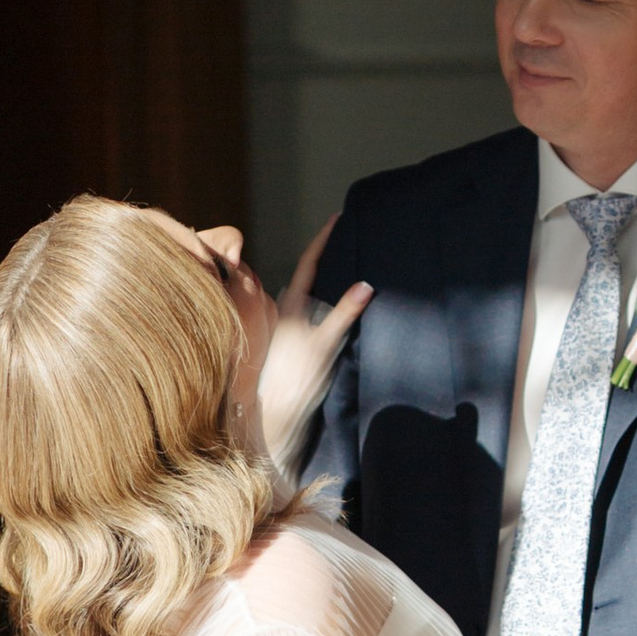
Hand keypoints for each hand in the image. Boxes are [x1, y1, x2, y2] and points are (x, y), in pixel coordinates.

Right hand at [256, 216, 371, 461]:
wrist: (270, 417)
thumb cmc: (277, 385)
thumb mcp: (280, 346)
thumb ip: (291, 318)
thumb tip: (297, 292)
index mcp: (286, 312)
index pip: (304, 269)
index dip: (321, 243)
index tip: (337, 219)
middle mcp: (295, 315)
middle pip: (316, 273)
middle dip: (334, 247)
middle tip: (352, 222)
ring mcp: (306, 330)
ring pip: (328, 294)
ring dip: (345, 276)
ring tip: (364, 251)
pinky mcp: (318, 349)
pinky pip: (337, 323)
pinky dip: (351, 305)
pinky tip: (366, 288)